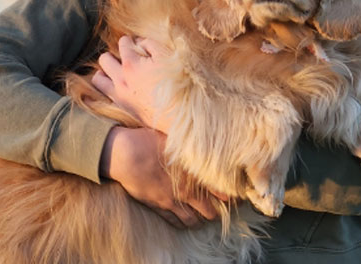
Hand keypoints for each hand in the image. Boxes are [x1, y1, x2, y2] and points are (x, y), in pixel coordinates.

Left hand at [92, 35, 172, 132]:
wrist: (177, 113)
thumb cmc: (175, 84)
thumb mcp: (166, 56)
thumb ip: (150, 44)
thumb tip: (139, 42)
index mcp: (131, 64)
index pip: (123, 43)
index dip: (131, 40)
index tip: (137, 44)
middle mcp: (120, 79)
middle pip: (104, 59)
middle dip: (114, 55)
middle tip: (126, 58)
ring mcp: (119, 94)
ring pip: (98, 78)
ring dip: (105, 72)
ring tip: (117, 71)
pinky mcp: (121, 107)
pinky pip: (102, 95)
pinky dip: (106, 87)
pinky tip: (118, 86)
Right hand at [100, 126, 227, 227]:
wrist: (125, 153)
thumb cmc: (150, 140)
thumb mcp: (176, 137)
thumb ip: (193, 143)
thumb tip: (208, 136)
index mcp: (192, 173)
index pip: (219, 189)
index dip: (229, 193)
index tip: (235, 192)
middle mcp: (185, 191)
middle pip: (209, 211)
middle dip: (217, 210)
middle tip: (222, 206)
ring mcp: (171, 201)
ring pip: (193, 221)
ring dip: (201, 219)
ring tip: (207, 215)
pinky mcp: (158, 207)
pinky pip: (175, 222)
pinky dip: (184, 223)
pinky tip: (188, 220)